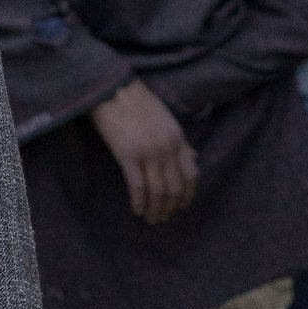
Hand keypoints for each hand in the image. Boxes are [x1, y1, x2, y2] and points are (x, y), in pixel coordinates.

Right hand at [91, 78, 197, 223]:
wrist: (113, 89)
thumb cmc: (137, 102)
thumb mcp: (166, 119)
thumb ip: (180, 140)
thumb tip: (194, 157)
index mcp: (178, 138)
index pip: (191, 174)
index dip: (187, 195)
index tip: (181, 207)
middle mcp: (167, 147)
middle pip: (175, 187)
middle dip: (170, 208)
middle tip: (162, 218)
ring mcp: (148, 152)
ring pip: (158, 191)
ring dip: (155, 210)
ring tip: (150, 219)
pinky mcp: (127, 154)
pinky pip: (137, 186)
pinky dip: (139, 202)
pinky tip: (137, 209)